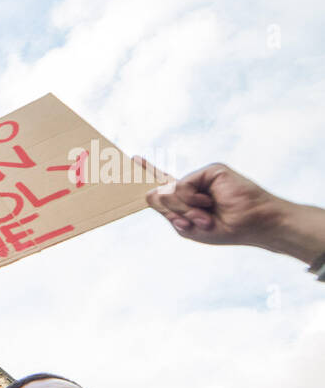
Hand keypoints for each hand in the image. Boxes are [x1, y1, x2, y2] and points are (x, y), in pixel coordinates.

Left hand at [145, 161, 286, 243]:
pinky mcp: (210, 170)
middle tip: (198, 222)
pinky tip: (208, 202)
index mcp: (187, 199)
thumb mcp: (187, 227)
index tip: (134, 158)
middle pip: (159, 195)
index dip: (149, 172)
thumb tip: (151, 192)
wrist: (252, 224)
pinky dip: (191, 199)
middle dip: (174, 214)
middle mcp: (192, 185)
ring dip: (184, 210)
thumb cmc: (224, 229)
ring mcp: (201, 177)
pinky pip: (182, 185)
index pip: (164, 185)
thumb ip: (167, 212)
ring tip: (206, 215)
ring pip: (169, 192)